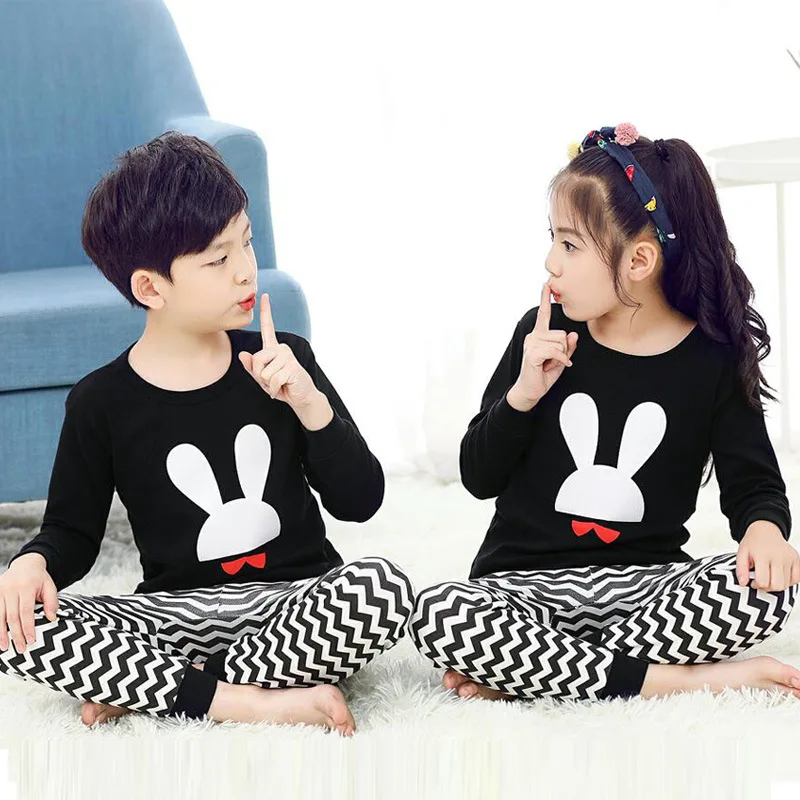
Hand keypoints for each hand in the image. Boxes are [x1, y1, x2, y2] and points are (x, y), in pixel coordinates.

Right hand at [0, 553, 58, 653]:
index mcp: (27, 586)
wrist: (26, 564)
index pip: (26, 611)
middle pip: (12, 616)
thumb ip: (52, 602)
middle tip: (20, 649)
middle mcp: (11, 589)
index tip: (30, 641)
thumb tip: (52, 618)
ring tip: (5, 647)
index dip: (28, 627)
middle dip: (16, 635)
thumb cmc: (39, 578)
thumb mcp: (50, 586)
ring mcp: (0, 591)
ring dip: (1, 634)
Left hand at [239, 294, 333, 429]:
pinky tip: (283, 388)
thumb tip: (243, 355)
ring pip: (264, 371)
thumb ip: (252, 367)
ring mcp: (288, 356)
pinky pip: (273, 379)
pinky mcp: (292, 367)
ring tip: (279, 385)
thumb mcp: (263, 378)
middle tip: (272, 382)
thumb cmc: (282, 386)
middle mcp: (281, 348)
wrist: (302, 398)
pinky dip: (274, 389)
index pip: (268, 327)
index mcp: (274, 349)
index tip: (265, 295)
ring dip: (268, 384)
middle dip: (260, 376)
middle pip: (257, 359)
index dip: (266, 311)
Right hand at [506, 282, 578, 411]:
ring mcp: (532, 343)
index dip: (545, 299)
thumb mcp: (560, 359)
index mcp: (539, 335)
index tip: (546, 285)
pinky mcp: (532, 352)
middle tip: (552, 361)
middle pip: (562, 334)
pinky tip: (552, 367)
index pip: (544, 314)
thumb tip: (573, 335)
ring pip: (560, 342)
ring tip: (548, 364)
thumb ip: (567, 347)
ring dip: (560, 357)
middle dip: (563, 350)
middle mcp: (533, 336)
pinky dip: (559, 360)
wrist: (530, 391)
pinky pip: (555, 351)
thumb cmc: (542, 375)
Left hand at [736, 521, 799, 591]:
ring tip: (769, 577)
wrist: (766, 531)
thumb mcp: (741, 553)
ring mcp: (790, 558)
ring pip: (786, 584)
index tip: (753, 581)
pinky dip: (788, 581)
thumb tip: (743, 583)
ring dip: (776, 584)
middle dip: (767, 588)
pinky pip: (796, 579)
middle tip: (762, 581)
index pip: (763, 581)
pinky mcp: (797, 559)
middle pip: (777, 585)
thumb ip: (740, 569)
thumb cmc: (753, 543)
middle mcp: (779, 556)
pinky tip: (778, 575)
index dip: (756, 585)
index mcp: (762, 554)